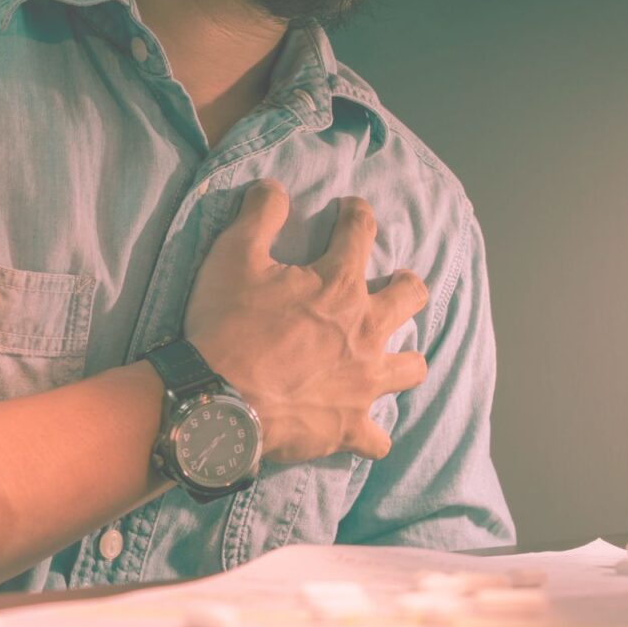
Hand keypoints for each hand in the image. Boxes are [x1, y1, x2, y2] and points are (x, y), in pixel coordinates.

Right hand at [184, 180, 429, 462]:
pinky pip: (378, 440)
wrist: (216, 400)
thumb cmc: (225, 326)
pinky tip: (361, 431)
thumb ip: (259, 216)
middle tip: (393, 286)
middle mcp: (365, 331)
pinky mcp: (348, 428)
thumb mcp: (232, 256)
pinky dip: (370, 435)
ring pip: (410, 368)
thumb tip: (273, 186)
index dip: (355, 215)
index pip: (360, 233)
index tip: (349, 210)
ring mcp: (362, 383)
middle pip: (411, 298)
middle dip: (406, 286)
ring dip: (404, 360)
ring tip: (390, 359)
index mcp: (339, 285)